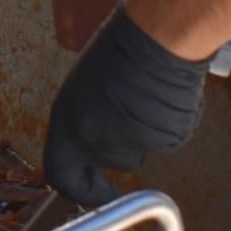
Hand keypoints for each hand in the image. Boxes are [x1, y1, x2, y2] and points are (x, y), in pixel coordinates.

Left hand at [41, 5, 210, 205]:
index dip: (80, 190)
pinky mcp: (165, 140)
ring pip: (142, 147)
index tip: (99, 191)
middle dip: (124, 141)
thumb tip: (93, 138)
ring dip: (145, 129)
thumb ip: (86, 118)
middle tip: (132, 109)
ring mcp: (133, 144)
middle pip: (113, 159)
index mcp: (67, 126)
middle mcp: (97, 142)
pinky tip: (165, 95)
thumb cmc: (117, 51)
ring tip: (145, 92)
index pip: (62, 177)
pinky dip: (168, 122)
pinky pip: (167, 138)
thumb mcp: (83, 89)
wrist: (156, 38)